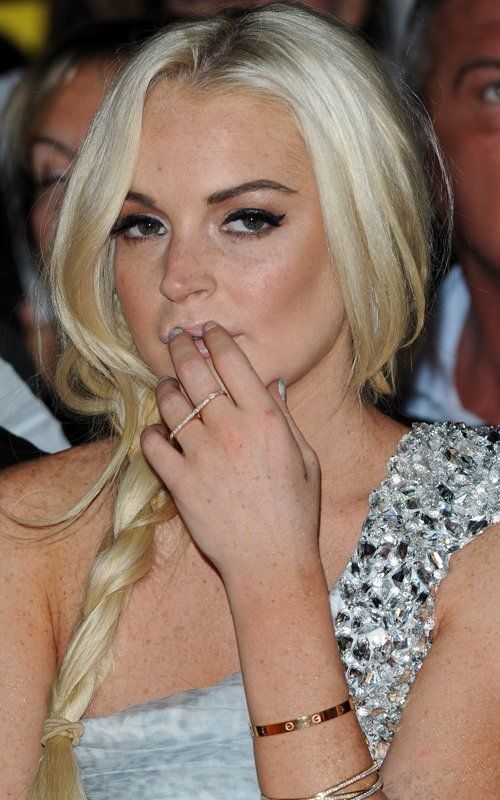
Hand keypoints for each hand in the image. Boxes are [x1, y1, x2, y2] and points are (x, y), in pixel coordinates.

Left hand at [140, 323, 319, 581]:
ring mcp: (202, 455)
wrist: (271, 563)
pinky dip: (152, 433)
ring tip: (167, 384)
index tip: (209, 331)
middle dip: (181, 347)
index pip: (232, 361)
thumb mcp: (304, 458)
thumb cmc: (295, 513)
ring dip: (165, 387)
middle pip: (195, 372)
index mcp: (265, 419)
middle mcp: (231, 429)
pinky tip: (159, 432)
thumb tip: (270, 383)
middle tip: (175, 339)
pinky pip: (153, 444)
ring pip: (170, 403)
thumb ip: (283, 417)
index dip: (216, 339)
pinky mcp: (180, 482)